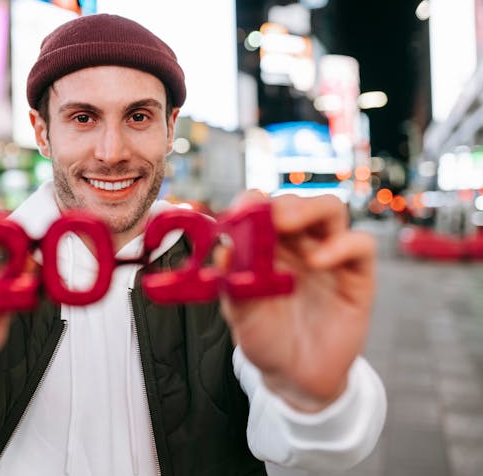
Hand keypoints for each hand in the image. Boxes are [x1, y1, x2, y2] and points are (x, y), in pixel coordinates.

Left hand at [219, 193, 375, 411]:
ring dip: (310, 210)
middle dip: (284, 203)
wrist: (297, 379)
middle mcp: (297, 245)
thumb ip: (233, 285)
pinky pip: (360, 245)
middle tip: (272, 215)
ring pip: (330, 211)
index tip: (243, 208)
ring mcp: (328, 256)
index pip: (261, 208)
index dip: (252, 202)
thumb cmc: (266, 341)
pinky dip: (341, 244)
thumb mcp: (242, 317)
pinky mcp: (356, 275)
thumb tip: (222, 251)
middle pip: (297, 203)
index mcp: (265, 247)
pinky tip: (318, 260)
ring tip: (289, 226)